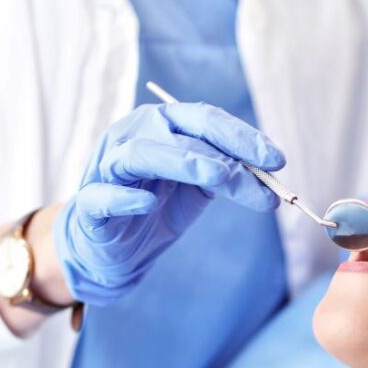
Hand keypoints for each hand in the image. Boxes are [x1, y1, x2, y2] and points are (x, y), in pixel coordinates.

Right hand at [54, 102, 283, 303]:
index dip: (243, 136)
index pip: (205, 119)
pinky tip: (147, 205)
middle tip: (263, 170)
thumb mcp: (200, 190)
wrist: (113, 248)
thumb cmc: (157, 208)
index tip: (278, 160)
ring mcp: (107, 168)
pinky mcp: (88, 204)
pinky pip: (103, 196)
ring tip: (219, 177)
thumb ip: (229, 178)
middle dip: (226, 150)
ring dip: (182, 161)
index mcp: (162, 126)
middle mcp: (133, 136)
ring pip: (141, 154)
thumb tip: (271, 181)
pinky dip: (124, 198)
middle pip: (180, 132)